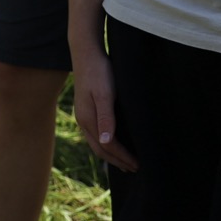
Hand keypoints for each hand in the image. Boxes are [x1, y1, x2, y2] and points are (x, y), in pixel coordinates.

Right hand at [71, 45, 137, 171]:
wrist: (86, 52)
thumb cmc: (99, 71)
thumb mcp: (105, 94)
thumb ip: (106, 118)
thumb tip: (107, 142)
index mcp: (88, 119)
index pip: (107, 146)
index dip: (123, 157)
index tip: (137, 164)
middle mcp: (83, 120)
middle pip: (100, 149)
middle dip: (117, 161)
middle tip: (134, 168)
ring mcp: (83, 115)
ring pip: (96, 143)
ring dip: (110, 155)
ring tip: (123, 162)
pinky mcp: (85, 109)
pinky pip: (95, 134)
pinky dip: (105, 144)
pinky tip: (112, 142)